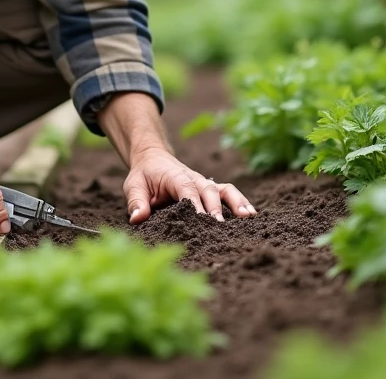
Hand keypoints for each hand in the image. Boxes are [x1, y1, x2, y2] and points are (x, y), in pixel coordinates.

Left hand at [123, 147, 255, 223]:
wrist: (153, 158)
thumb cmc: (145, 175)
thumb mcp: (134, 185)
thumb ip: (137, 201)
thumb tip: (137, 219)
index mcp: (176, 177)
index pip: (187, 190)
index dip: (195, 204)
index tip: (202, 220)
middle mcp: (194, 179)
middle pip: (209, 191)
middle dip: (216, 208)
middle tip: (221, 227)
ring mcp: (204, 183)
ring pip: (224, 189)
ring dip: (236, 202)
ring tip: (249, 217)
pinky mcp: (210, 189)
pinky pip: (228, 193)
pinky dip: (240, 202)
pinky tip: (251, 216)